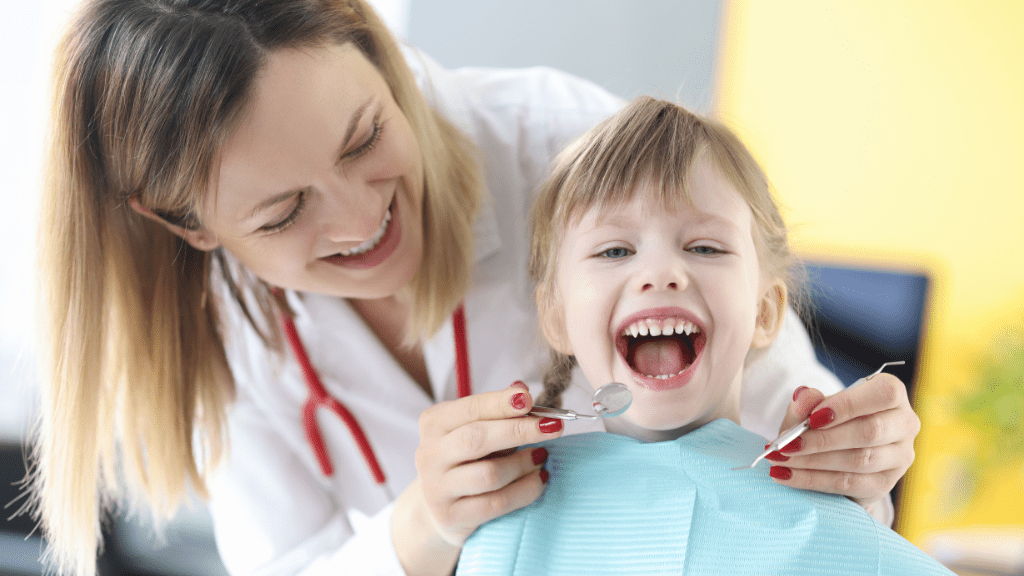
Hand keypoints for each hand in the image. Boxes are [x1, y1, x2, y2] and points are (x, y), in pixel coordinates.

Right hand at [392, 382, 562, 574]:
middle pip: (477, 439)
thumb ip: (497, 411)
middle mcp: (429, 455)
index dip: (500, 403)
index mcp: (434, 424)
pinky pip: (497, 503)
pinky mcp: (452, 517)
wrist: (442, 507)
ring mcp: (437, 489)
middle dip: (519, 430)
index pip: (469, 408)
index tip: (529, 398)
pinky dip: (525, 490)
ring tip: (542, 456)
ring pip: (489, 474)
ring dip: (524, 464)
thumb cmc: (466, 459)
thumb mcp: (476, 429)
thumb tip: (521, 388)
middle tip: (553, 426)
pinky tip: (539, 479)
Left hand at [764, 374, 920, 510]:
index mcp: (892, 394)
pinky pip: (849, 483)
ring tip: (781, 459)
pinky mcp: (885, 484)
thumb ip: (807, 401)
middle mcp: (905, 424)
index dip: (848, 406)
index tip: (813, 418)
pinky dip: (812, 480)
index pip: (883, 394)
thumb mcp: (812, 408)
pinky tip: (785, 475)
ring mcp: (899, 457)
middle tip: (787, 445)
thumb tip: (803, 397)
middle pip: (870, 431)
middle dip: (823, 439)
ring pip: (860, 460)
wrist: (832, 453)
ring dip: (813, 461)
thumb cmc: (826, 422)